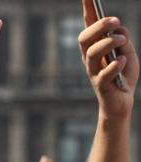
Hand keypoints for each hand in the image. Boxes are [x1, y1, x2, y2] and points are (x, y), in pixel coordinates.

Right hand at [80, 1, 138, 119]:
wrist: (121, 101)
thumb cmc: (123, 75)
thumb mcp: (127, 51)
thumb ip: (122, 38)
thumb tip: (117, 29)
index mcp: (95, 47)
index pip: (89, 25)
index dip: (87, 10)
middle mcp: (89, 58)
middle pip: (85, 38)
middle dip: (99, 27)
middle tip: (116, 21)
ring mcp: (93, 72)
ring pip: (92, 54)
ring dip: (109, 43)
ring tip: (123, 42)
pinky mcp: (100, 85)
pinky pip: (104, 73)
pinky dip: (115, 65)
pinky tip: (122, 61)